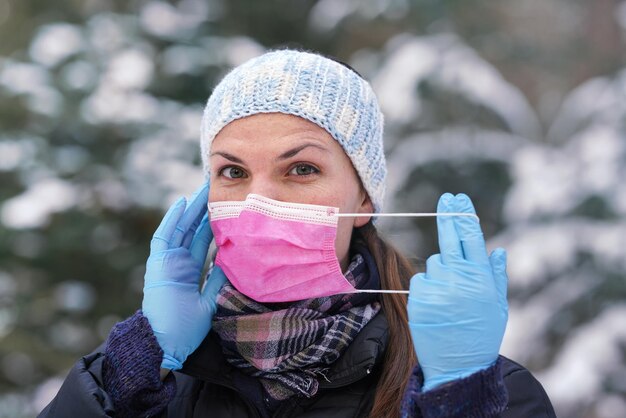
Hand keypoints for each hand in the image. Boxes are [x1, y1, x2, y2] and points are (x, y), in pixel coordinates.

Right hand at [142, 183, 226, 370]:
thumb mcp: (212, 298)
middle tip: (215, 189)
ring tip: (202, 189)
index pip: (204, 240)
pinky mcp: (158, 263)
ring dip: (190, 208)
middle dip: (203, 209)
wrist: (168, 344)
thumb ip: (219, 278)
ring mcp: (167, 261)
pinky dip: (172, 219)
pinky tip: (182, 203)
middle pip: (192, 229)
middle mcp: (178, 262)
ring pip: (180, 228)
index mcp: (190, 270)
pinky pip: (164, 236)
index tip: (226, 207)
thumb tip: (234, 259)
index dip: (213, 223)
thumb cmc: (188, 328)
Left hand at [407, 193, 507, 390]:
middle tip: (446, 199)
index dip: (463, 215)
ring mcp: (439, 288)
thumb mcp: (498, 307)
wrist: (459, 367)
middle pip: (450, 238)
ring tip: (450, 297)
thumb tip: (498, 250)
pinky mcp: (420, 298)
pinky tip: (437, 305)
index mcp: (482, 279)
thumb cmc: (481, 335)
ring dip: (441, 271)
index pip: (472, 237)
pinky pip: (421, 280)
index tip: (458, 199)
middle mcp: (461, 279)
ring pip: (435, 262)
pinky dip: (427, 287)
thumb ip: (497, 277)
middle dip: (448, 216)